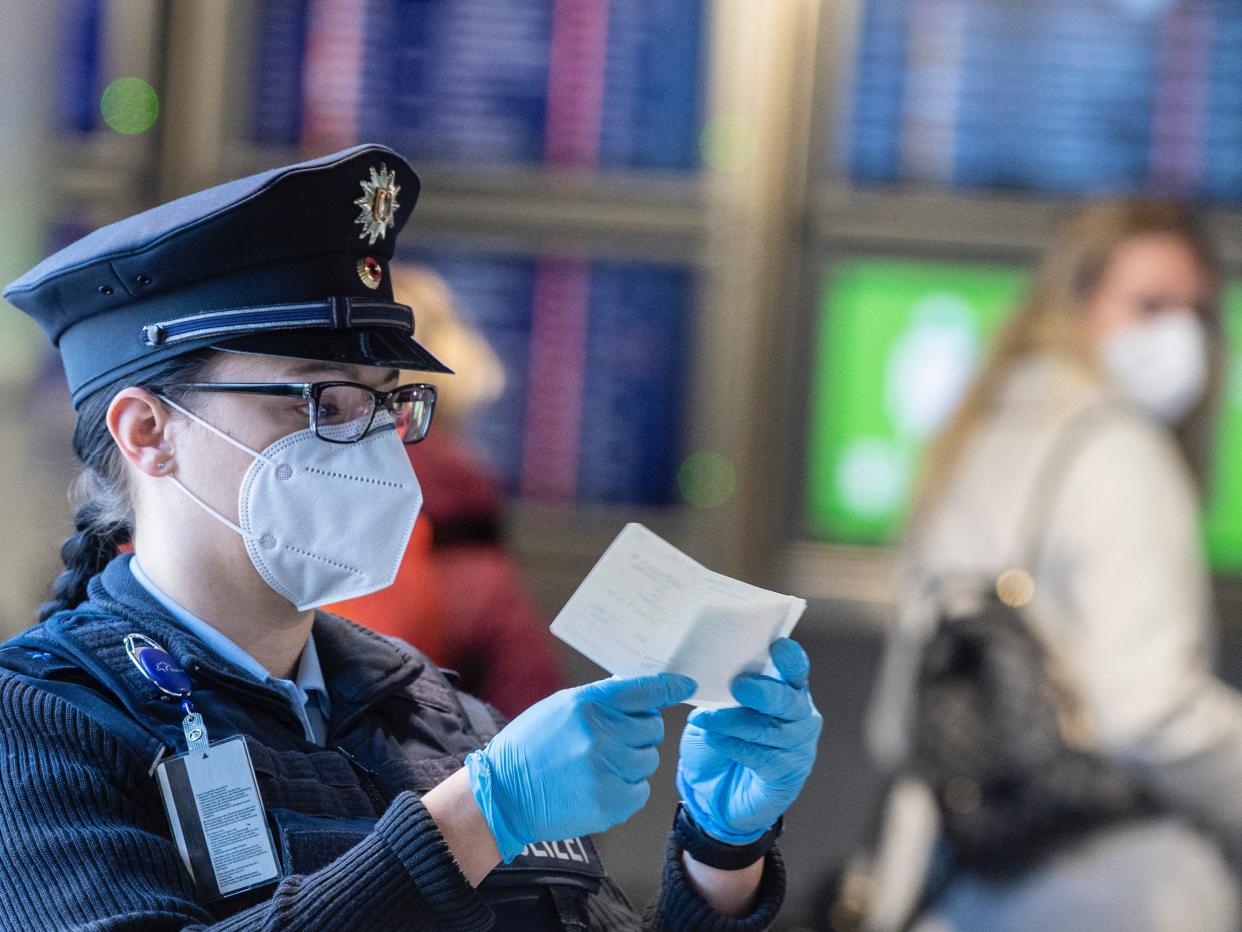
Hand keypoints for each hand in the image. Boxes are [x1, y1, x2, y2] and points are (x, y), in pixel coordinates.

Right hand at [465, 672, 696, 860]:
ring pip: (649, 759)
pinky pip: (641, 790)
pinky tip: (601, 784)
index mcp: (587, 705)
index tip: (684, 685)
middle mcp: (600, 734)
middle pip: (652, 728)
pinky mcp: (610, 802)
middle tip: (612, 739)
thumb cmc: (529, 748)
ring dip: (632, 761)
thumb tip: (638, 692)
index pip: (644, 690)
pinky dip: (627, 788)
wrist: (504, 794)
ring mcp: (606, 770)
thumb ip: (600, 699)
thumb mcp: (560, 707)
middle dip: (639, 732)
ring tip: (600, 764)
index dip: (669, 687)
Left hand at [676, 638, 821, 842]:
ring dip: (736, 722)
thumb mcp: (718, 707)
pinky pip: (761, 757)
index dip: (791, 659)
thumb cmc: (719, 740)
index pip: (796, 671)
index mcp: (787, 691)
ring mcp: (796, 748)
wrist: (712, 791)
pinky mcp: (784, 775)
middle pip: (790, 701)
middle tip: (740, 685)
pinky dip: (734, 746)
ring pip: (771, 731)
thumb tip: (709, 669)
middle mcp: (798, 717)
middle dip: (765, 692)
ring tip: (707, 718)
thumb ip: (723, 690)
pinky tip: (714, 738)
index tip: (778, 645)